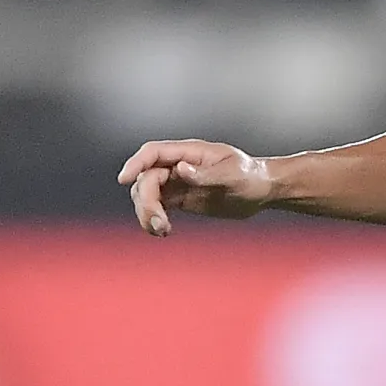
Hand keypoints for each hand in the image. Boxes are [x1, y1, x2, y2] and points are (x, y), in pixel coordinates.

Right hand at [117, 140, 275, 234]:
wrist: (262, 191)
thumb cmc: (251, 176)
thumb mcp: (232, 175)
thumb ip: (205, 174)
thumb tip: (180, 169)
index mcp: (189, 153)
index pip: (153, 153)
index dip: (136, 164)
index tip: (124, 179)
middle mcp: (179, 166)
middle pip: (146, 178)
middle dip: (146, 200)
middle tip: (159, 223)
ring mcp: (178, 183)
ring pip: (147, 195)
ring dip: (147, 213)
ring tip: (162, 230)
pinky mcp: (181, 200)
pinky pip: (158, 208)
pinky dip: (154, 220)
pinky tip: (164, 232)